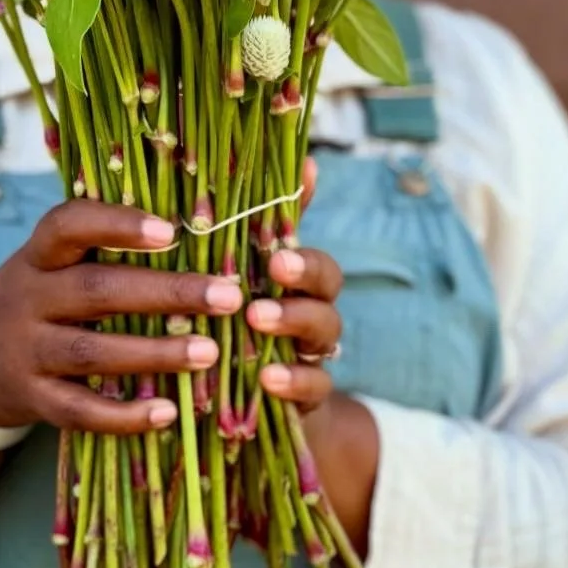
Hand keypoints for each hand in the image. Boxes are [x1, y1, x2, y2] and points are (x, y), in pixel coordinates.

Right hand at [0, 200, 243, 435]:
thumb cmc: (41, 299)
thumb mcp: (54, 264)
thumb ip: (105, 244)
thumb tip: (198, 226)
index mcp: (38, 256)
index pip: (66, 226)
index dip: (116, 224)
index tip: (171, 232)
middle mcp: (26, 298)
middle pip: (95, 291)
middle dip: (165, 292)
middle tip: (226, 296)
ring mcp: (25, 351)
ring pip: (91, 351)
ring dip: (155, 353)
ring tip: (210, 352)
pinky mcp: (32, 399)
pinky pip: (78, 410)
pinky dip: (124, 415)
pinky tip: (169, 412)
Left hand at [242, 160, 377, 553]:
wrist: (255, 405)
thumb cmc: (241, 322)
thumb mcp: (239, 275)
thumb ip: (252, 225)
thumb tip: (274, 162)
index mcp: (293, 278)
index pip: (310, 250)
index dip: (301, 246)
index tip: (274, 250)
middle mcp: (311, 309)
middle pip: (328, 286)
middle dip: (304, 275)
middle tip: (275, 270)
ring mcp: (314, 353)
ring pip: (325, 333)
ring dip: (294, 322)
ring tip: (257, 320)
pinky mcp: (308, 397)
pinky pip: (315, 387)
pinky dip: (295, 381)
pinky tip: (269, 378)